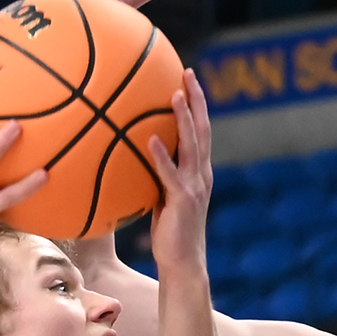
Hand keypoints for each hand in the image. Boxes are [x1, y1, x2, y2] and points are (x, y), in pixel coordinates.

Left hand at [143, 73, 213, 277]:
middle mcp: (201, 174)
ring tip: (174, 95)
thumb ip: (156, 175)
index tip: (188, 79)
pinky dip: (162, 155)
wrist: (182, 262)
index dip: (197, 104)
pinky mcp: (182, 200)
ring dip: (184, 119)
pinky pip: (170, 174)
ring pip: (192, 145)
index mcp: (199, 171)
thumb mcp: (162, 197)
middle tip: (188, 73)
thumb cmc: (170, 232)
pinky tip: (150, 139)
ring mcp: (194, 186)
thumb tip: (134, 156)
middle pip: (203, 129)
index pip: (201, 131)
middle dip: (197, 100)